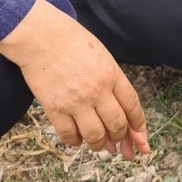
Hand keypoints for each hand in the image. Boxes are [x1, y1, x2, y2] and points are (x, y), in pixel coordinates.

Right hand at [0, 0, 149, 159]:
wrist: (40, 36)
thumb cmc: (71, 41)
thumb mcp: (102, 56)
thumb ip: (112, 81)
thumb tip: (114, 110)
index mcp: (112, 74)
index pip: (133, 107)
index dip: (139, 127)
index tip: (141, 139)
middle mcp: (97, 91)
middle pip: (117, 125)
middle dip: (121, 140)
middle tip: (118, 145)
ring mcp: (76, 101)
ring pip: (95, 136)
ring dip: (99, 144)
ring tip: (97, 145)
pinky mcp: (55, 109)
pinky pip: (70, 135)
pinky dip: (76, 142)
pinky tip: (77, 139)